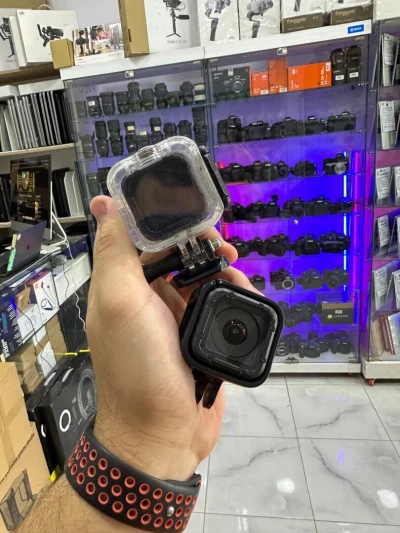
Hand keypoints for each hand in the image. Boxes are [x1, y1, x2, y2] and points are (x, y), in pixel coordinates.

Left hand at [88, 196, 258, 481]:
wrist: (163, 432)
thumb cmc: (138, 364)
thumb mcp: (120, 302)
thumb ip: (115, 251)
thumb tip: (104, 202)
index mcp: (126, 287)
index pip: (147, 241)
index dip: (171, 224)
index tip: (197, 217)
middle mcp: (150, 300)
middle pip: (180, 258)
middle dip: (203, 247)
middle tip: (225, 248)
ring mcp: (178, 320)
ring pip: (204, 279)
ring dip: (222, 270)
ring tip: (237, 273)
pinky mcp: (203, 338)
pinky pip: (220, 306)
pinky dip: (233, 296)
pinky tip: (244, 295)